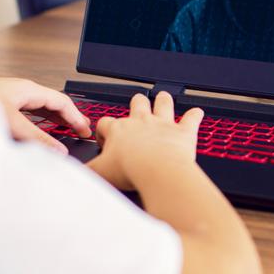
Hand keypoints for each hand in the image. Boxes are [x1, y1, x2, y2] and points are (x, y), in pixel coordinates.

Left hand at [0, 72, 91, 152]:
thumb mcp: (12, 121)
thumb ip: (36, 138)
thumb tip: (57, 151)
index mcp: (29, 89)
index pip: (61, 101)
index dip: (76, 116)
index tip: (86, 130)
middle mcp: (21, 92)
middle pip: (52, 105)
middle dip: (66, 120)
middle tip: (78, 134)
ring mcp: (10, 99)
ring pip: (38, 112)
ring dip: (51, 124)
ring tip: (61, 137)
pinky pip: (25, 117)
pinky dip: (35, 127)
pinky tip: (33, 137)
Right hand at [88, 92, 202, 189]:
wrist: (157, 171)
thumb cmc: (130, 170)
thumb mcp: (99, 173)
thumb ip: (87, 172)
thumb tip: (76, 175)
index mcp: (118, 130)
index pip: (106, 123)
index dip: (103, 131)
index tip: (105, 140)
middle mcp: (140, 122)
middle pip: (136, 103)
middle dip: (136, 103)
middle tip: (136, 107)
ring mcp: (162, 124)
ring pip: (163, 103)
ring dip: (163, 100)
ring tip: (163, 98)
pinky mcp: (183, 132)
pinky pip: (191, 118)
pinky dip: (195, 115)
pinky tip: (197, 113)